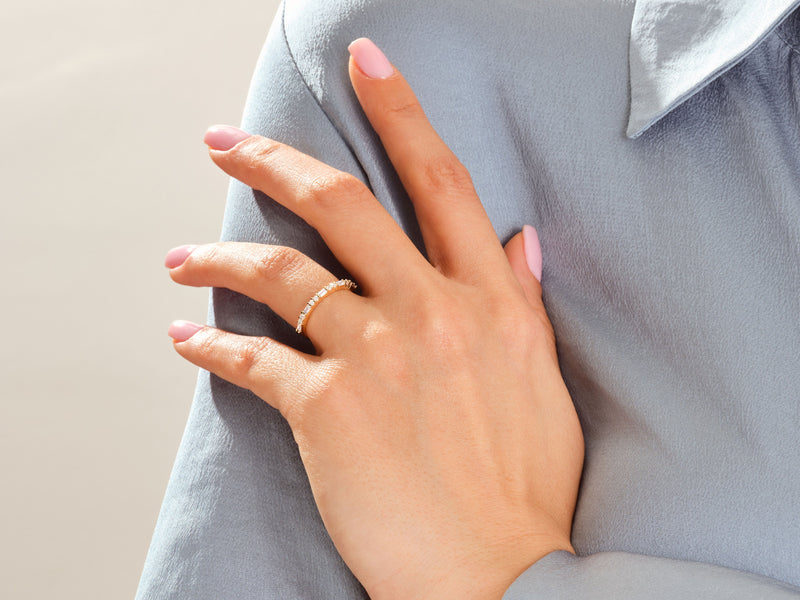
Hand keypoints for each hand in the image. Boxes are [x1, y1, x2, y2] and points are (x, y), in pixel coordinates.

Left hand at [165, 38, 582, 599]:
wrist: (500, 574)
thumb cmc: (523, 485)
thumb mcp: (542, 379)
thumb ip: (522, 300)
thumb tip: (518, 238)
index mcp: (488, 301)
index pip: (442, 180)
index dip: (401, 110)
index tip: (366, 64)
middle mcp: (430, 313)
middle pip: (341, 204)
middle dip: (273, 160)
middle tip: (227, 140)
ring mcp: (374, 356)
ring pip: (278, 271)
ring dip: (217, 254)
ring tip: (182, 257)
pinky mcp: (326, 408)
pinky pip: (251, 358)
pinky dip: (211, 345)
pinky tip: (189, 340)